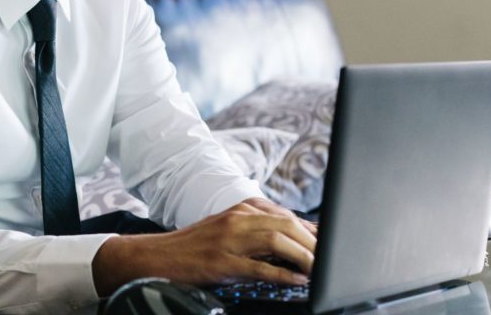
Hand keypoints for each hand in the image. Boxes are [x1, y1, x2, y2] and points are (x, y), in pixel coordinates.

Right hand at [92, 198, 316, 295]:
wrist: (157, 255)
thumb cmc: (196, 247)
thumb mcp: (229, 231)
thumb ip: (260, 232)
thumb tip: (299, 239)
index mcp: (241, 209)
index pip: (286, 215)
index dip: (313, 230)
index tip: (332, 244)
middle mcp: (237, 218)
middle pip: (286, 224)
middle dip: (313, 242)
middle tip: (333, 258)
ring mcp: (228, 239)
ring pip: (276, 241)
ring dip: (303, 256)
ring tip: (320, 269)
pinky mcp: (221, 261)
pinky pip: (258, 267)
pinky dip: (281, 274)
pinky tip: (297, 281)